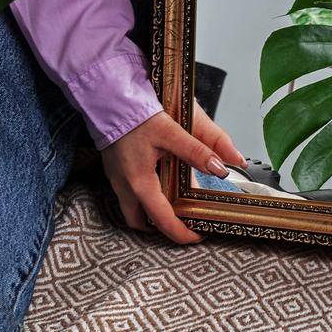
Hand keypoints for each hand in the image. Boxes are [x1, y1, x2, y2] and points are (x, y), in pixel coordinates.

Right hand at [101, 104, 246, 244]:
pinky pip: (128, 192)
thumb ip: (198, 150)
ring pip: (132, 208)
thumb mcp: (172, 132)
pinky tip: (159, 180)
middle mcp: (124, 186)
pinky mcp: (113, 167)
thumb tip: (224, 167)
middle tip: (183, 222)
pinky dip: (144, 195)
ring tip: (174, 203)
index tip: (198, 235)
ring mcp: (116, 178)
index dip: (182, 233)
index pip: (163, 221)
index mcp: (140, 183)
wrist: (107, 97)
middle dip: (161, 227)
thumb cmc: (137, 114)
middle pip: (141, 221)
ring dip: (150, 211)